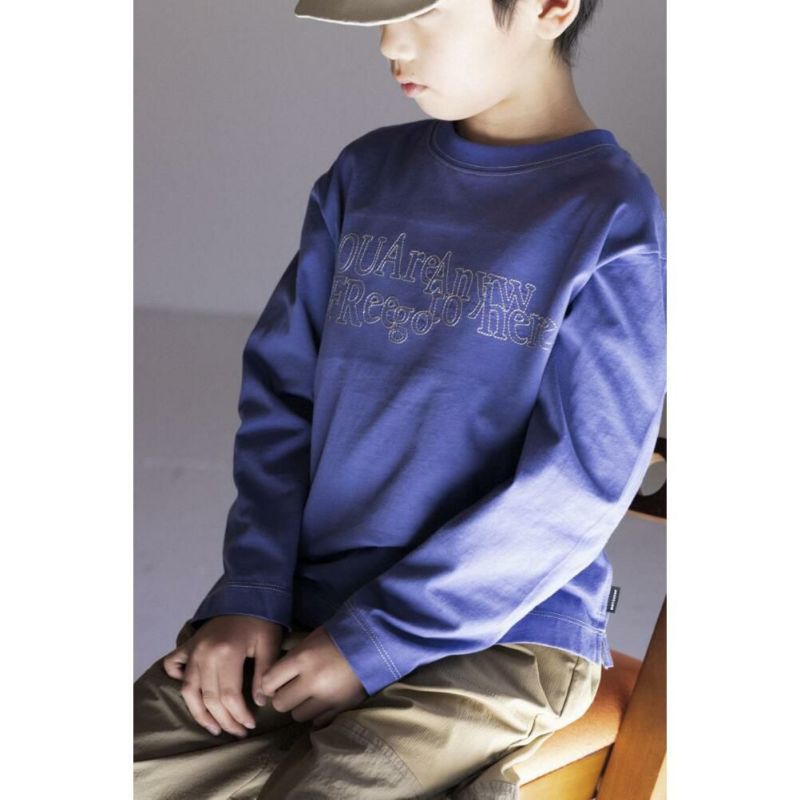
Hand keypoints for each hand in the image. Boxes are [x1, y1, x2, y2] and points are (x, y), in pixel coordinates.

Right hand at [161, 615, 283, 736]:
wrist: (248, 592)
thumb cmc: (262, 619)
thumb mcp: (270, 644)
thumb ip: (264, 674)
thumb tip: (260, 702)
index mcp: (226, 653)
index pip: (228, 696)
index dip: (238, 715)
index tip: (250, 725)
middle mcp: (204, 654)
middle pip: (209, 698)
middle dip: (224, 720)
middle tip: (238, 732)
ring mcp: (193, 650)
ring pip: (189, 690)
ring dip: (199, 713)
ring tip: (213, 727)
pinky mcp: (189, 645)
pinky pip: (173, 665)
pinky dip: (176, 679)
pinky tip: (190, 692)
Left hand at [260, 625, 366, 728]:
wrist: (375, 641)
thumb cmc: (338, 636)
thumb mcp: (311, 639)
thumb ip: (293, 658)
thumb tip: (276, 678)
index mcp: (301, 659)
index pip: (268, 682)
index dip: (269, 685)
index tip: (274, 683)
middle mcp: (311, 681)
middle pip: (281, 704)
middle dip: (283, 697)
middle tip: (292, 689)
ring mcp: (327, 698)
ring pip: (298, 716)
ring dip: (301, 707)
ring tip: (310, 695)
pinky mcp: (341, 708)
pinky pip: (318, 721)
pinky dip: (317, 713)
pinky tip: (324, 700)